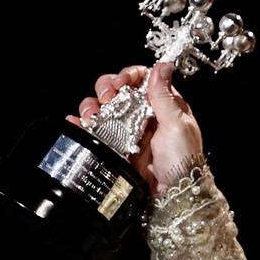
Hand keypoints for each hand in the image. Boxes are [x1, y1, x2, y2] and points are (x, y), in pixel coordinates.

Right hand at [66, 61, 204, 198]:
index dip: (128, 75)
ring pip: (102, 108)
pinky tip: (76, 123)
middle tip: (107, 98)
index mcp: (162, 104)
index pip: (141, 79)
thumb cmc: (183, 160)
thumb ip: (165, 96)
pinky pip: (94, 131)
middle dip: (106, 88)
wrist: (173, 193)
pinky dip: (81, 125)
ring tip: (93, 115)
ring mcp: (127, 130)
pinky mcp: (115, 146)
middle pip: (117, 90)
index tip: (121, 81)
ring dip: (92, 106)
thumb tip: (162, 66)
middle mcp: (143, 114)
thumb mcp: (178, 125)